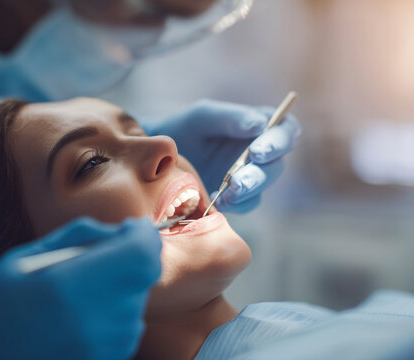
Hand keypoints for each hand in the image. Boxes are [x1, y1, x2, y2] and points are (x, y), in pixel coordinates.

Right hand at [0, 217, 161, 359]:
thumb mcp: (25, 256)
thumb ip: (79, 235)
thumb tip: (121, 230)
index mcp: (68, 289)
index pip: (140, 256)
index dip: (145, 235)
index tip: (134, 226)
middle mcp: (93, 322)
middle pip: (144, 276)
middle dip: (132, 256)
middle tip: (102, 253)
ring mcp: (102, 348)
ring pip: (138, 300)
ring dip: (122, 284)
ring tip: (81, 288)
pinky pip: (129, 325)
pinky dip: (117, 308)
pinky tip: (83, 310)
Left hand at [147, 100, 300, 212]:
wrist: (159, 156)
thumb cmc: (185, 128)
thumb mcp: (204, 116)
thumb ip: (231, 117)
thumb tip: (260, 125)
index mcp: (260, 126)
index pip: (286, 131)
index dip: (279, 142)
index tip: (257, 151)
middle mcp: (260, 152)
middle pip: (276, 164)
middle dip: (260, 174)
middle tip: (239, 180)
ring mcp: (250, 175)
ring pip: (263, 185)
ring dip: (248, 190)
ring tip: (227, 192)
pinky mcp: (237, 196)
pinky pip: (246, 203)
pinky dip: (236, 203)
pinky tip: (219, 201)